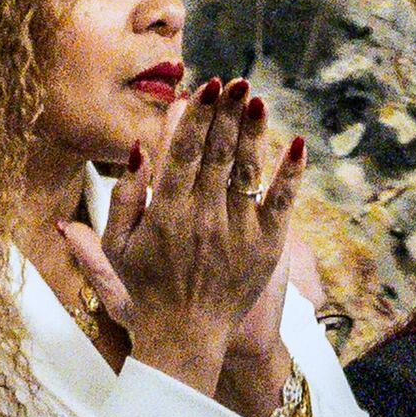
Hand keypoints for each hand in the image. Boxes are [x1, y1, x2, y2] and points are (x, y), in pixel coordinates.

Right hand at [71, 78, 301, 397]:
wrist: (185, 334)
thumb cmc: (146, 287)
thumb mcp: (118, 246)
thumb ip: (125, 197)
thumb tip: (139, 149)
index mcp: (167, 213)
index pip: (184, 154)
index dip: (196, 118)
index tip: (204, 88)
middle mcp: (204, 216)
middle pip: (219, 153)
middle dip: (227, 114)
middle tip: (236, 81)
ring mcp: (239, 229)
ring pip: (249, 169)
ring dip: (255, 132)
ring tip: (258, 99)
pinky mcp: (267, 243)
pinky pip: (282, 200)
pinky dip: (291, 171)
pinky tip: (297, 142)